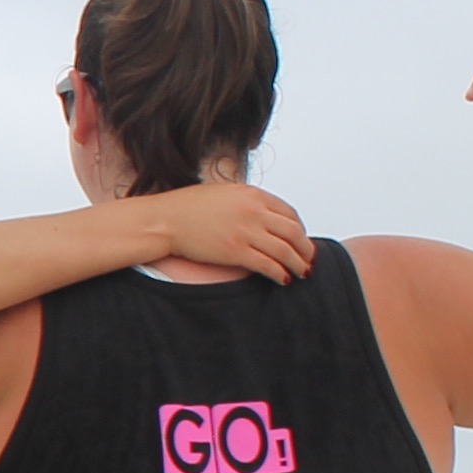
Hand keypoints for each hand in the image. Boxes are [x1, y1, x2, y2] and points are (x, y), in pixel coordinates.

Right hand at [149, 180, 314, 281]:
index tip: (300, 239)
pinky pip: (268, 265)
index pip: (289, 213)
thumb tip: (261, 214)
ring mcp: (246, 232)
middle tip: (308, 259)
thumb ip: (245, 201)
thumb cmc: (186, 207)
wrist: (164, 221)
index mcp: (252, 194)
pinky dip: (280, 273)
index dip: (300, 228)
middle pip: (294, 232)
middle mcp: (254, 211)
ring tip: (302, 272)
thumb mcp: (223, 193)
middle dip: (306, 248)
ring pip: (285, 250)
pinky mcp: (236, 252)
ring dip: (298, 264)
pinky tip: (283, 279)